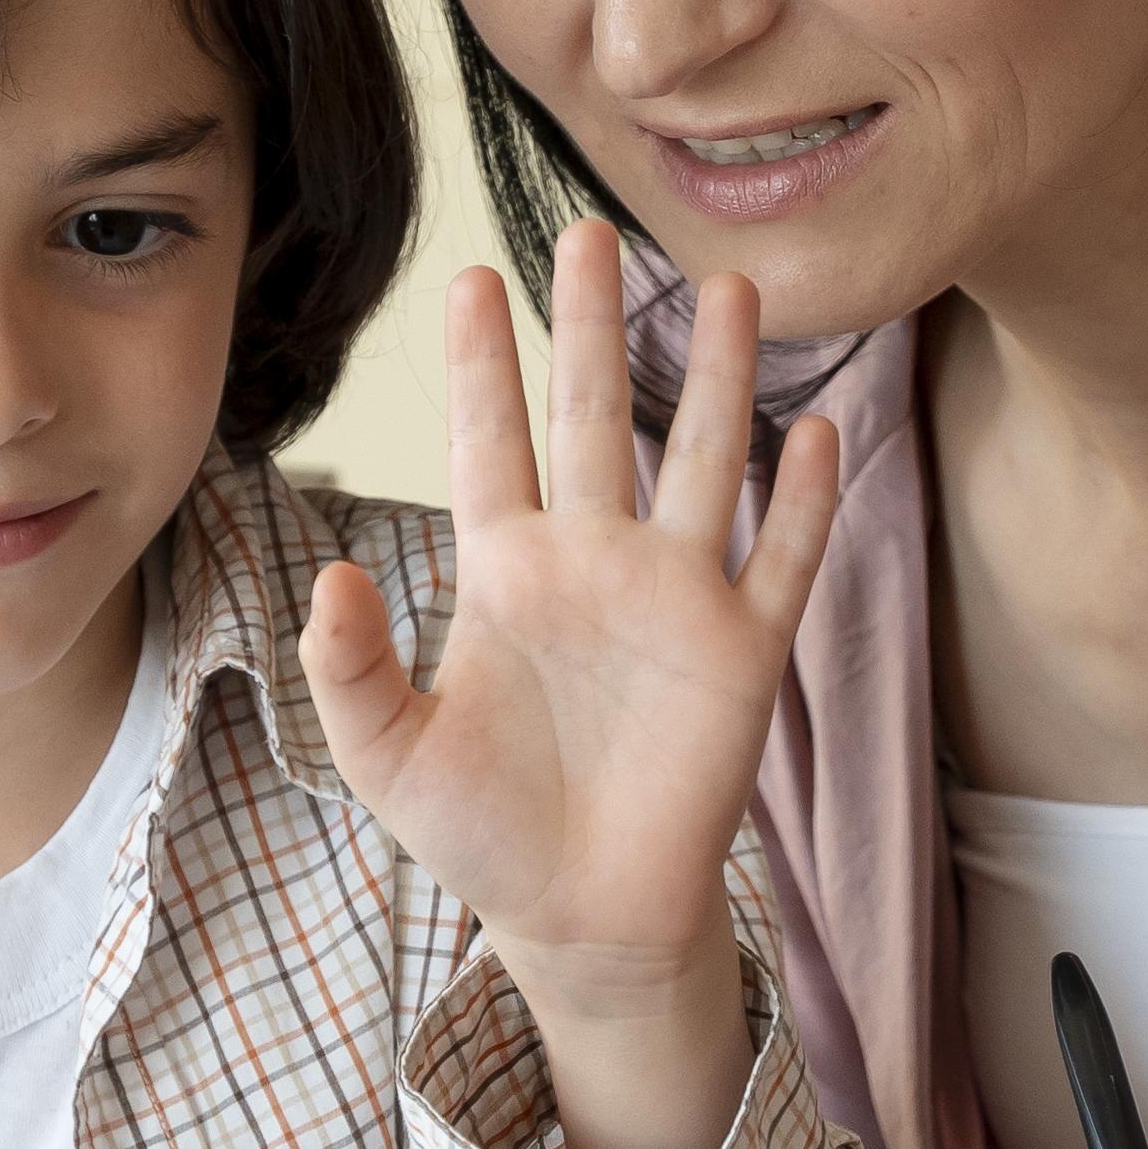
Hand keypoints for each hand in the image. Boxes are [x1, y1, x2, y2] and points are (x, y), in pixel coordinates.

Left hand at [302, 221, 844, 1148]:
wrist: (582, 918)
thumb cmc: (482, 835)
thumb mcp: (386, 757)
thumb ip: (350, 669)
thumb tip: (332, 578)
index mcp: (505, 572)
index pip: (489, 443)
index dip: (483, 364)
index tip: (472, 279)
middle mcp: (593, 561)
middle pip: (596, 416)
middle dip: (592, 326)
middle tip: (590, 230)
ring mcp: (673, 597)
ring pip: (699, 459)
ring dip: (713, 377)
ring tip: (724, 287)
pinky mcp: (740, 652)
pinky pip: (780, 558)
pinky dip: (800, 498)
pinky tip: (815, 429)